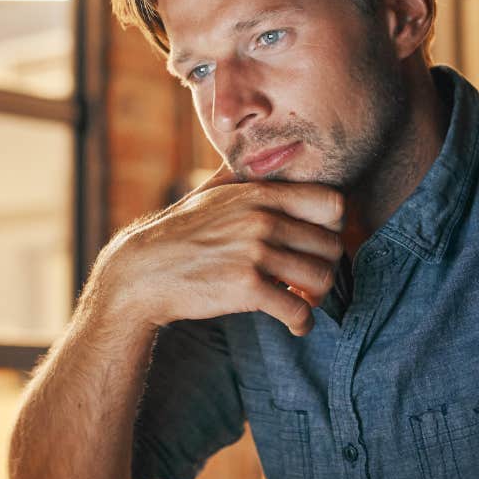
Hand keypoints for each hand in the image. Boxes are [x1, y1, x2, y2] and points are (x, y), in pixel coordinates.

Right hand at [90, 167, 343, 336]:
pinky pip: (297, 310)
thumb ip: (243, 174)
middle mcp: (262, 219)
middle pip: (331, 246)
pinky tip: (296, 325)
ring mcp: (255, 253)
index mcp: (261, 194)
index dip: (333, 227)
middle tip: (310, 281)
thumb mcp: (211, 191)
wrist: (144, 271)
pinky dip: (303, 322)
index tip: (318, 243)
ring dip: (318, 297)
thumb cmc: (180, 232)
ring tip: (303, 301)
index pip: (332, 203)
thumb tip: (268, 153)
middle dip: (325, 267)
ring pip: (321, 278)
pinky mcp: (246, 288)